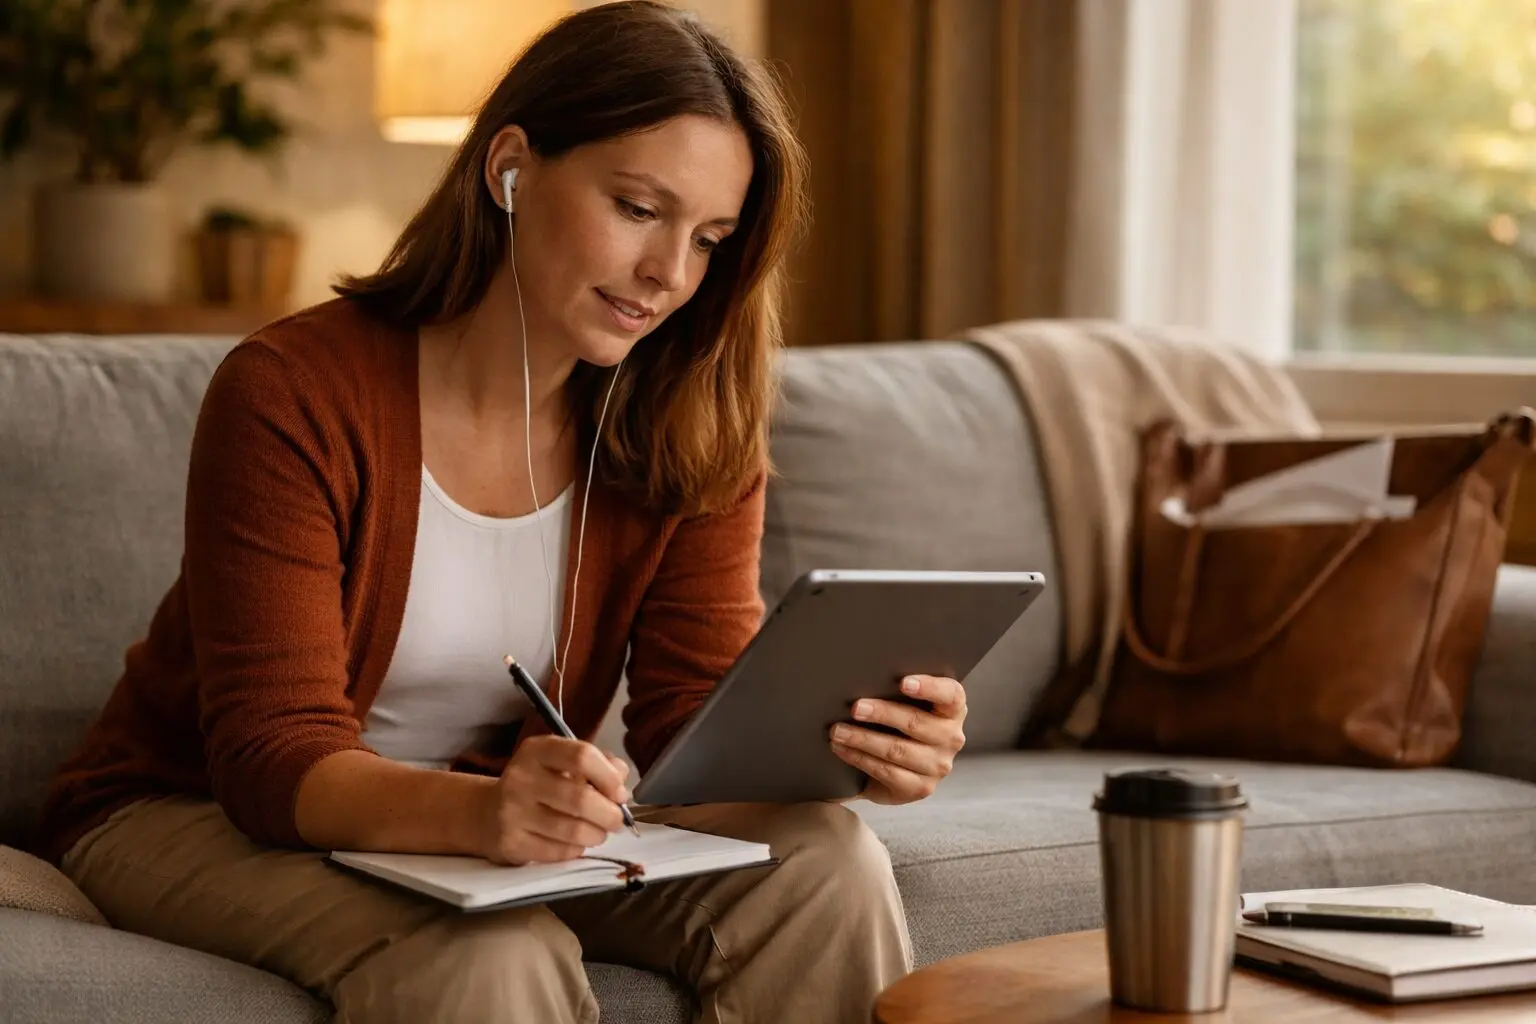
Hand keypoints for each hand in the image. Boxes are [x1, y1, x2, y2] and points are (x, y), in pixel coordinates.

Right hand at [476, 735, 631, 864]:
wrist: (487, 814)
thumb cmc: (537, 786)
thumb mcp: (562, 764)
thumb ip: (598, 765)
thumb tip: (621, 782)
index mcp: (537, 751)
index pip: (582, 756)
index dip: (609, 777)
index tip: (619, 793)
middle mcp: (520, 777)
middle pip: (581, 798)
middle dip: (610, 814)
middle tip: (616, 820)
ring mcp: (512, 812)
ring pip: (574, 830)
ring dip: (597, 835)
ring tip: (598, 832)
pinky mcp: (511, 843)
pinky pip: (560, 852)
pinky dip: (577, 850)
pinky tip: (574, 843)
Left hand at [829, 674, 966, 804]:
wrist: (896, 764)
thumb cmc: (897, 722)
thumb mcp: (904, 703)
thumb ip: (895, 690)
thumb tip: (863, 676)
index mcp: (953, 709)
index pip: (950, 694)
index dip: (929, 687)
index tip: (903, 682)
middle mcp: (951, 738)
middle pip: (915, 722)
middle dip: (882, 713)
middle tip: (855, 708)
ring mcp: (939, 766)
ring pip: (897, 750)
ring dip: (863, 739)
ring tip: (838, 731)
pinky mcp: (921, 788)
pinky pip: (887, 772)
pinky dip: (859, 758)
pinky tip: (842, 749)